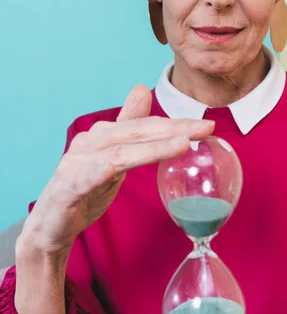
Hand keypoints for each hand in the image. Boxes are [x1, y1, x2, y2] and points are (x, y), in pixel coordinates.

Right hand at [21, 85, 214, 252]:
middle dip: (173, 130)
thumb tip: (142, 89)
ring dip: (151, 148)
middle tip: (206, 128)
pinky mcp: (66, 187)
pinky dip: (103, 171)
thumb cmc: (86, 187)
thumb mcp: (115, 156)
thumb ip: (129, 126)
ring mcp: (76, 164)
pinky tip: (117, 168)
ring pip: (119, 153)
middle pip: (136, 133)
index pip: (145, 126)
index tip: (207, 125)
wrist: (52, 224)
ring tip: (182, 144)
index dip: (177, 123)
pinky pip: (86, 177)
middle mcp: (89, 143)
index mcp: (104, 135)